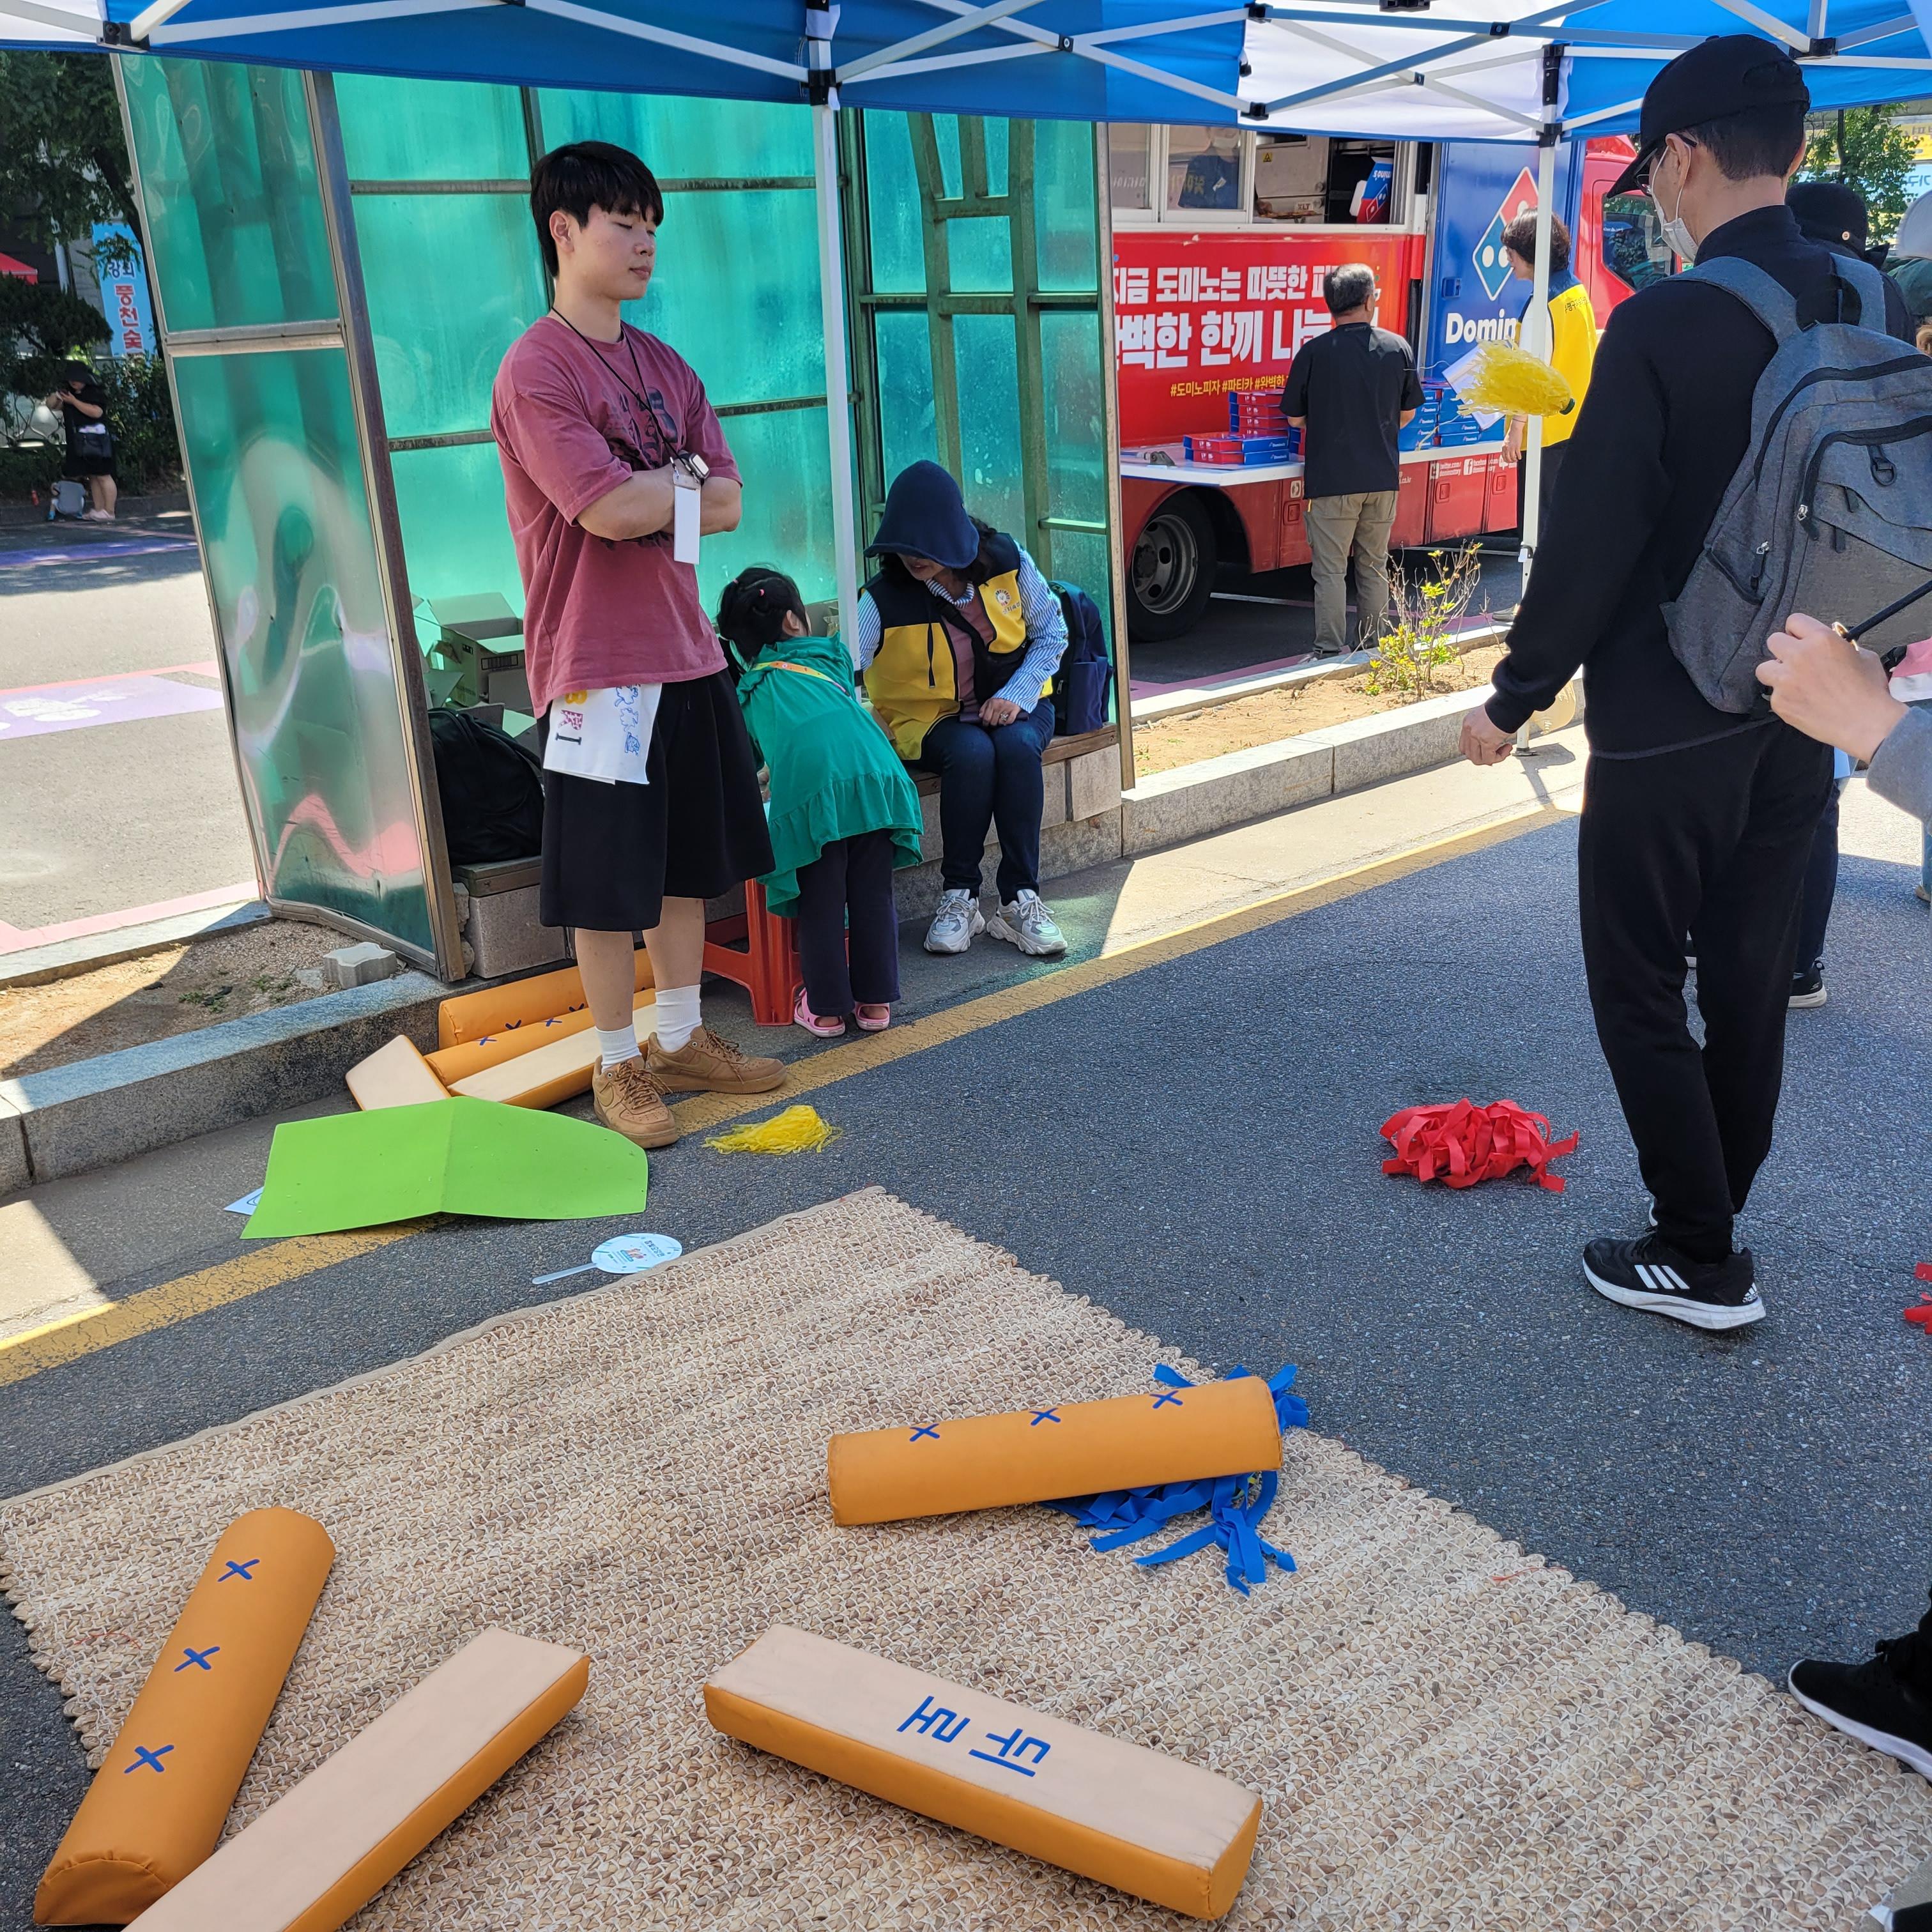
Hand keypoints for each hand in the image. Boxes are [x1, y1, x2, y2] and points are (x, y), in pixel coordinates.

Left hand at [979, 695, 1021, 727]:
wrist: (1013, 692)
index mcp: (992, 704)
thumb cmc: (1000, 699)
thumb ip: (983, 708)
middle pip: (993, 722)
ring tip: (1000, 721)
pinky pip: (1010, 721)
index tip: (986, 724)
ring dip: (1000, 723)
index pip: (986, 718)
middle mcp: (999, 706)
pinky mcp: (1015, 710)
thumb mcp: (990, 701)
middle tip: (994, 723)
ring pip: (1001, 723)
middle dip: (992, 724)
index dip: (985, 723)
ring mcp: (1007, 708)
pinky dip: (1007, 723)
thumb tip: (980, 716)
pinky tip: (1006, 722)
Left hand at [1460, 704, 1515, 764]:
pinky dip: (1499, 757)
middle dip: (1484, 756)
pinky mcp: (1486, 741)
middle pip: (1469, 754)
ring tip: (1503, 750)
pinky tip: (1507, 748)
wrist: (1511, 702)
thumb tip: (1493, 740)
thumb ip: (1487, 727)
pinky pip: (1489, 759)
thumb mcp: (1489, 716)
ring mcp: (1475, 736)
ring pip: (1477, 759)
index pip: (1464, 745)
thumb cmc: (1504, 706)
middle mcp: (1469, 729)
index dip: (1475, 751)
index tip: (1486, 751)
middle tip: (1497, 752)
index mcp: (1469, 722)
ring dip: (1492, 758)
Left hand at [1499, 418, 1523, 467]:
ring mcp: (1512, 447)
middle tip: (1512, 461)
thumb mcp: (1506, 441)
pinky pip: (1517, 454)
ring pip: (1512, 457)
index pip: (1503, 456)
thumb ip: (1506, 446)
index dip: (1505, 460)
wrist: (1515, 429)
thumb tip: (1507, 451)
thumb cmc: (1511, 434)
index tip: (1507, 461)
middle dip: (1510, 461)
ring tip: (1516, 460)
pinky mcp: (1517, 446)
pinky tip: (1519, 457)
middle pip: (1507, 458)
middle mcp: (1507, 448)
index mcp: (1503, 447)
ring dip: (1514, 460)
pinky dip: (1519, 457)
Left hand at [1756, 613, 1908, 763]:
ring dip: (1776, 673)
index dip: (1797, 631)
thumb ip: (1841, 645)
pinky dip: (1784, 697)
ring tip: (1793, 682)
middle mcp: (1799, 656)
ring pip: (1764, 668)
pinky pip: (1773, 694)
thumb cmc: (1869, 691)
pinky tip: (1801, 702)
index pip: (1794, 621)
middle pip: (1774, 641)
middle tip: (1795, 661)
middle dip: (1784, 649)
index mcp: (1821, 639)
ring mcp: (1786, 680)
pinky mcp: (1780, 701)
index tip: (1800, 638)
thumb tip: (1834, 642)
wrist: (1865, 722)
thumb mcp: (1864, 655)